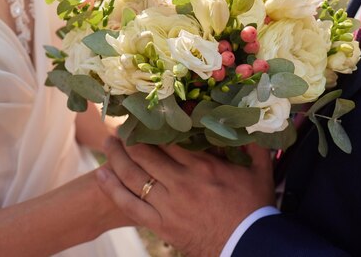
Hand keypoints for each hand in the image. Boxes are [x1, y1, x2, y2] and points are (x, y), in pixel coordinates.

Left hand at [96, 138, 275, 255]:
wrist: (247, 244)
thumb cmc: (255, 206)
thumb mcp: (260, 170)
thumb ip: (253, 143)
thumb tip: (248, 121)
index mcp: (203, 166)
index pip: (169, 139)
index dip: (154, 126)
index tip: (145, 116)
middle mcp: (181, 182)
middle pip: (146, 154)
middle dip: (129, 138)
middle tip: (120, 127)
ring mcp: (168, 204)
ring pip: (133, 176)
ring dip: (116, 157)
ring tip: (108, 144)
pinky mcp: (160, 224)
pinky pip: (129, 205)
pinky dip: (112, 189)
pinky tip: (100, 175)